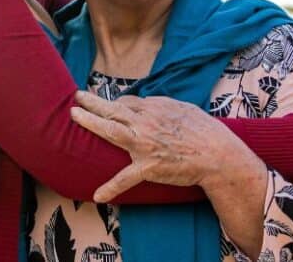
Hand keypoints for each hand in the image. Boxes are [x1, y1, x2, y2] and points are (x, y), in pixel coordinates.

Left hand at [70, 91, 251, 201]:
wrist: (217, 154)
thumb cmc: (204, 130)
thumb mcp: (182, 107)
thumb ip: (161, 104)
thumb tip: (146, 102)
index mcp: (154, 108)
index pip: (127, 102)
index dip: (117, 104)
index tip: (112, 105)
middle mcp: (145, 123)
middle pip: (113, 108)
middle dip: (92, 101)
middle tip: (77, 97)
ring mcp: (143, 145)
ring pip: (110, 130)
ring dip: (90, 122)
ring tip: (74, 115)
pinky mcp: (148, 167)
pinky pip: (125, 178)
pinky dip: (111, 187)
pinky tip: (98, 195)